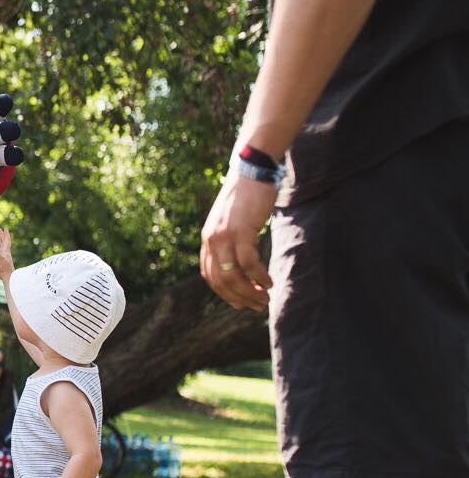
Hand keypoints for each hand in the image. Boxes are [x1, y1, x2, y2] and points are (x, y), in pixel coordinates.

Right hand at [0, 227, 13, 281]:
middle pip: (3, 242)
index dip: (6, 234)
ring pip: (0, 247)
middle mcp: (5, 253)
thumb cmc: (5, 268)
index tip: (5, 228)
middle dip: (1, 236)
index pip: (6, 241)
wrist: (8, 277)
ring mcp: (2, 257)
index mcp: (6, 251)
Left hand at [200, 168, 275, 311]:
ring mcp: (224, 236)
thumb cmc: (246, 198)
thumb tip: (239, 263)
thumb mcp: (231, 222)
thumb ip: (230, 241)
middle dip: (239, 297)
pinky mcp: (241, 231)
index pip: (209, 276)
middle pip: (220, 280)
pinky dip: (259, 276)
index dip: (224, 293)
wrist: (251, 171)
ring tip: (265, 298)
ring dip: (251, 291)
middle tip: (257, 306)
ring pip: (234, 275)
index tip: (239, 303)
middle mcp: (211, 240)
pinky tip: (270, 282)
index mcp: (207, 240)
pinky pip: (249, 262)